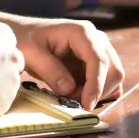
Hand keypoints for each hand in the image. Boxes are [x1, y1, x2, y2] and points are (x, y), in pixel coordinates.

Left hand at [9, 19, 124, 110]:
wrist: (24, 34)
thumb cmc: (25, 39)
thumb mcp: (31, 54)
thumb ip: (50, 70)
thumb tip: (70, 89)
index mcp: (82, 32)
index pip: (98, 60)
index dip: (96, 84)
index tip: (86, 105)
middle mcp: (96, 39)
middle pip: (113, 69)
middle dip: (97, 91)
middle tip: (72, 101)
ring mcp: (99, 49)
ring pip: (113, 77)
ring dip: (97, 93)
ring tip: (71, 95)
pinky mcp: (97, 61)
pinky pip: (107, 80)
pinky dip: (98, 92)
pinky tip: (79, 94)